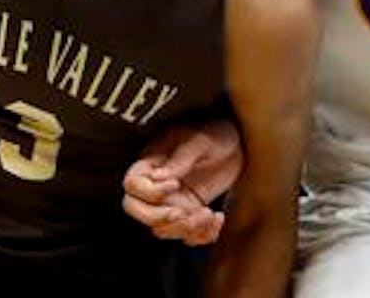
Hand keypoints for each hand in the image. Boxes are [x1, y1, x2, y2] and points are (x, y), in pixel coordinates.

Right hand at [123, 119, 244, 245]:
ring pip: (160, 229)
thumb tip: (159, 177)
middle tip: (182, 213)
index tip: (176, 184)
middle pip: (135, 210)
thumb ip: (182, 157)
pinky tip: (217, 218)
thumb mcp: (202, 139)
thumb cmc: (215, 132)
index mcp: (152, 162)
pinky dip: (202, 236)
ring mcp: (173, 202)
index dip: (150, 192)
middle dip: (157, 218)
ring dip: (183, 229)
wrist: (237, 143)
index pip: (132, 185)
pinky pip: (187, 236)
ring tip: (207, 214)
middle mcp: (157, 185)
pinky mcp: (190, 214)